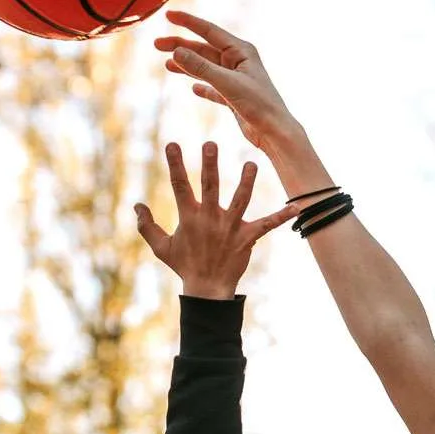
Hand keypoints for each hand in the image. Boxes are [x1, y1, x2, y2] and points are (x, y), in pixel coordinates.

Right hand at [134, 141, 293, 298]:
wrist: (207, 289)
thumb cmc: (184, 266)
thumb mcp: (161, 248)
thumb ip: (147, 226)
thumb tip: (137, 206)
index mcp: (189, 217)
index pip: (180, 186)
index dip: (176, 164)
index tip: (173, 144)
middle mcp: (210, 219)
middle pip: (210, 187)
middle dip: (210, 165)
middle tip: (211, 144)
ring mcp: (230, 228)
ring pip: (241, 200)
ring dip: (246, 182)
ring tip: (251, 164)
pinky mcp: (247, 237)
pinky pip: (267, 225)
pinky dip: (282, 216)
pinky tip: (297, 206)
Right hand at [155, 13, 301, 155]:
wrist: (275, 132)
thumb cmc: (259, 105)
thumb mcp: (227, 83)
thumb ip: (201, 68)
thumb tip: (176, 51)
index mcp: (241, 51)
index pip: (209, 31)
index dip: (187, 22)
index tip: (168, 16)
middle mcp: (239, 62)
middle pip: (204, 49)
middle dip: (181, 46)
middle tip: (157, 45)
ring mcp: (237, 79)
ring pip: (206, 68)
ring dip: (187, 66)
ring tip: (167, 64)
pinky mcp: (235, 97)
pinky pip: (214, 88)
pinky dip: (203, 87)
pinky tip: (193, 88)